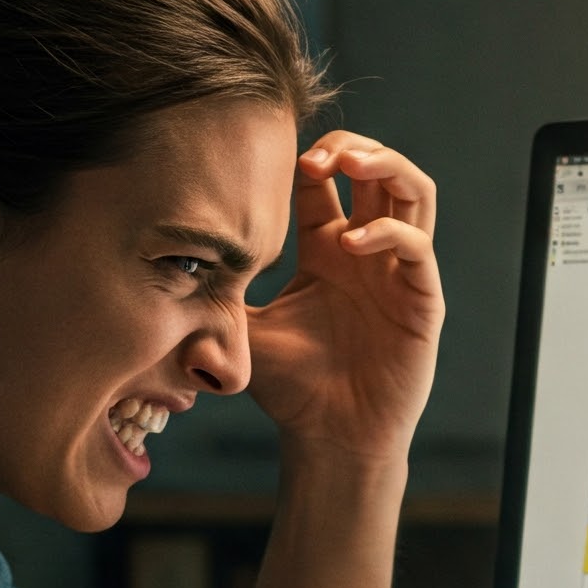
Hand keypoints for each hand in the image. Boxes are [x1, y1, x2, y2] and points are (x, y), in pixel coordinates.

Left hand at [246, 131, 444, 466]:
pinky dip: (387, 232)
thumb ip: (219, 290)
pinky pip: (417, 248)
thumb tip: (164, 257)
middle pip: (379, 171)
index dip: (310, 159)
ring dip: (385, 166)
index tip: (275, 159)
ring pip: (413, 193)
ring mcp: (399, 274)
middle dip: (353, 147)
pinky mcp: (422, 302)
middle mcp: (368, 254)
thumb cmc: (290, 388)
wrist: (328, 439)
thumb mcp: (243, 328)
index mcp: (328, 250)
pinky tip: (350, 242)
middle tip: (319, 153)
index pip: (327, 181)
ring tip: (351, 165)